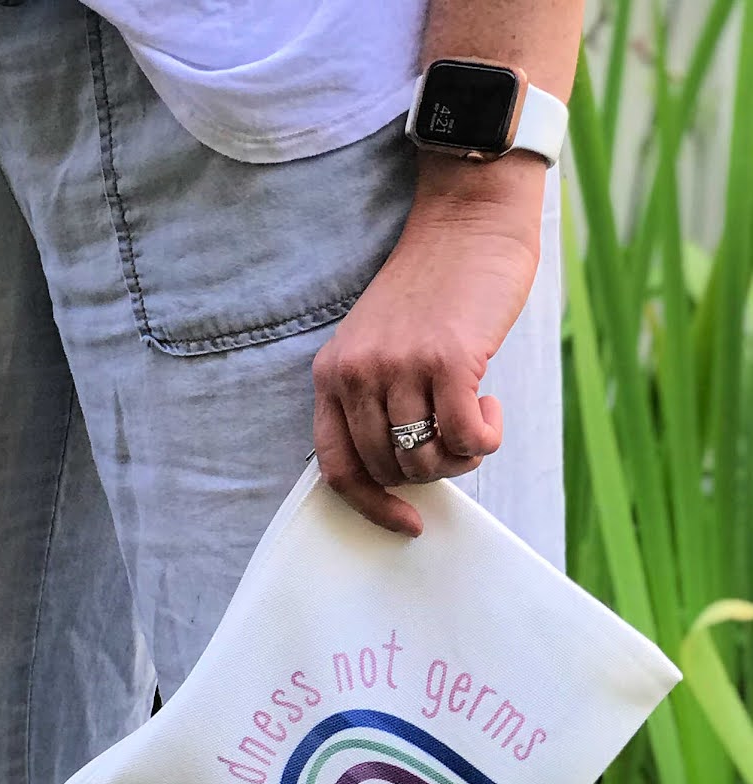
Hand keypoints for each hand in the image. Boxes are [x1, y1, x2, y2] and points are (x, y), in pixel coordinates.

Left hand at [311, 157, 545, 535]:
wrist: (468, 221)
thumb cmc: (432, 290)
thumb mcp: (378, 345)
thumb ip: (374, 400)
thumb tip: (398, 471)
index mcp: (331, 376)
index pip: (337, 468)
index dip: (371, 506)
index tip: (406, 522)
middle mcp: (358, 375)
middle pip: (390, 470)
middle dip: (431, 472)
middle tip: (458, 440)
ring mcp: (400, 367)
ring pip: (426, 460)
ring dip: (461, 456)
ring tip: (475, 421)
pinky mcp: (449, 361)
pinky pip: (464, 438)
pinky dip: (485, 438)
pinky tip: (491, 407)